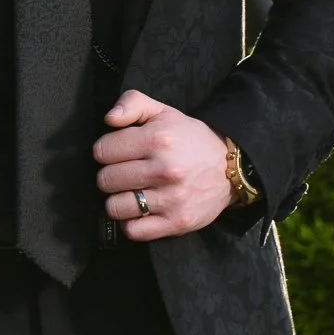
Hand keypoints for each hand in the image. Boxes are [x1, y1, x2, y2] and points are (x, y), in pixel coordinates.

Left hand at [93, 89, 231, 240]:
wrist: (230, 167)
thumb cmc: (190, 139)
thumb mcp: (163, 111)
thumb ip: (132, 103)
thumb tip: (109, 119)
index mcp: (158, 139)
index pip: (102, 151)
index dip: (106, 151)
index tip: (118, 153)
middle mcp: (165, 169)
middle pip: (106, 180)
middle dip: (111, 175)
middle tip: (125, 173)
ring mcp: (171, 199)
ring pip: (115, 207)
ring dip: (118, 200)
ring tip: (131, 192)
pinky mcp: (177, 222)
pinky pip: (133, 231)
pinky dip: (131, 223)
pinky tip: (140, 211)